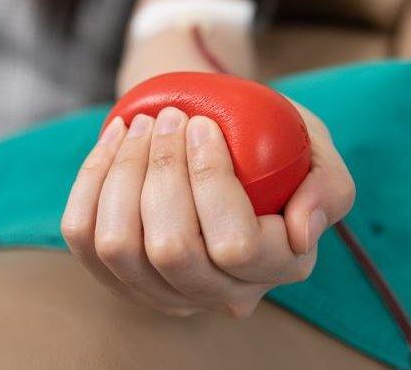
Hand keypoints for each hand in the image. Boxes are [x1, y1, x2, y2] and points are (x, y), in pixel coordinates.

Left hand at [61, 105, 354, 316]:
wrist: (212, 131)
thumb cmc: (268, 136)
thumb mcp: (315, 147)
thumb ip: (328, 186)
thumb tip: (302, 232)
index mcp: (276, 267)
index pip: (236, 247)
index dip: (211, 182)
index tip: (203, 126)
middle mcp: (217, 292)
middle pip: (172, 251)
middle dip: (162, 172)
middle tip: (171, 118)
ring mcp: (160, 290)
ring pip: (120, 247)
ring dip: (126, 172)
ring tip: (145, 125)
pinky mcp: (114, 273)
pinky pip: (83, 235)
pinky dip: (93, 178)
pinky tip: (117, 139)